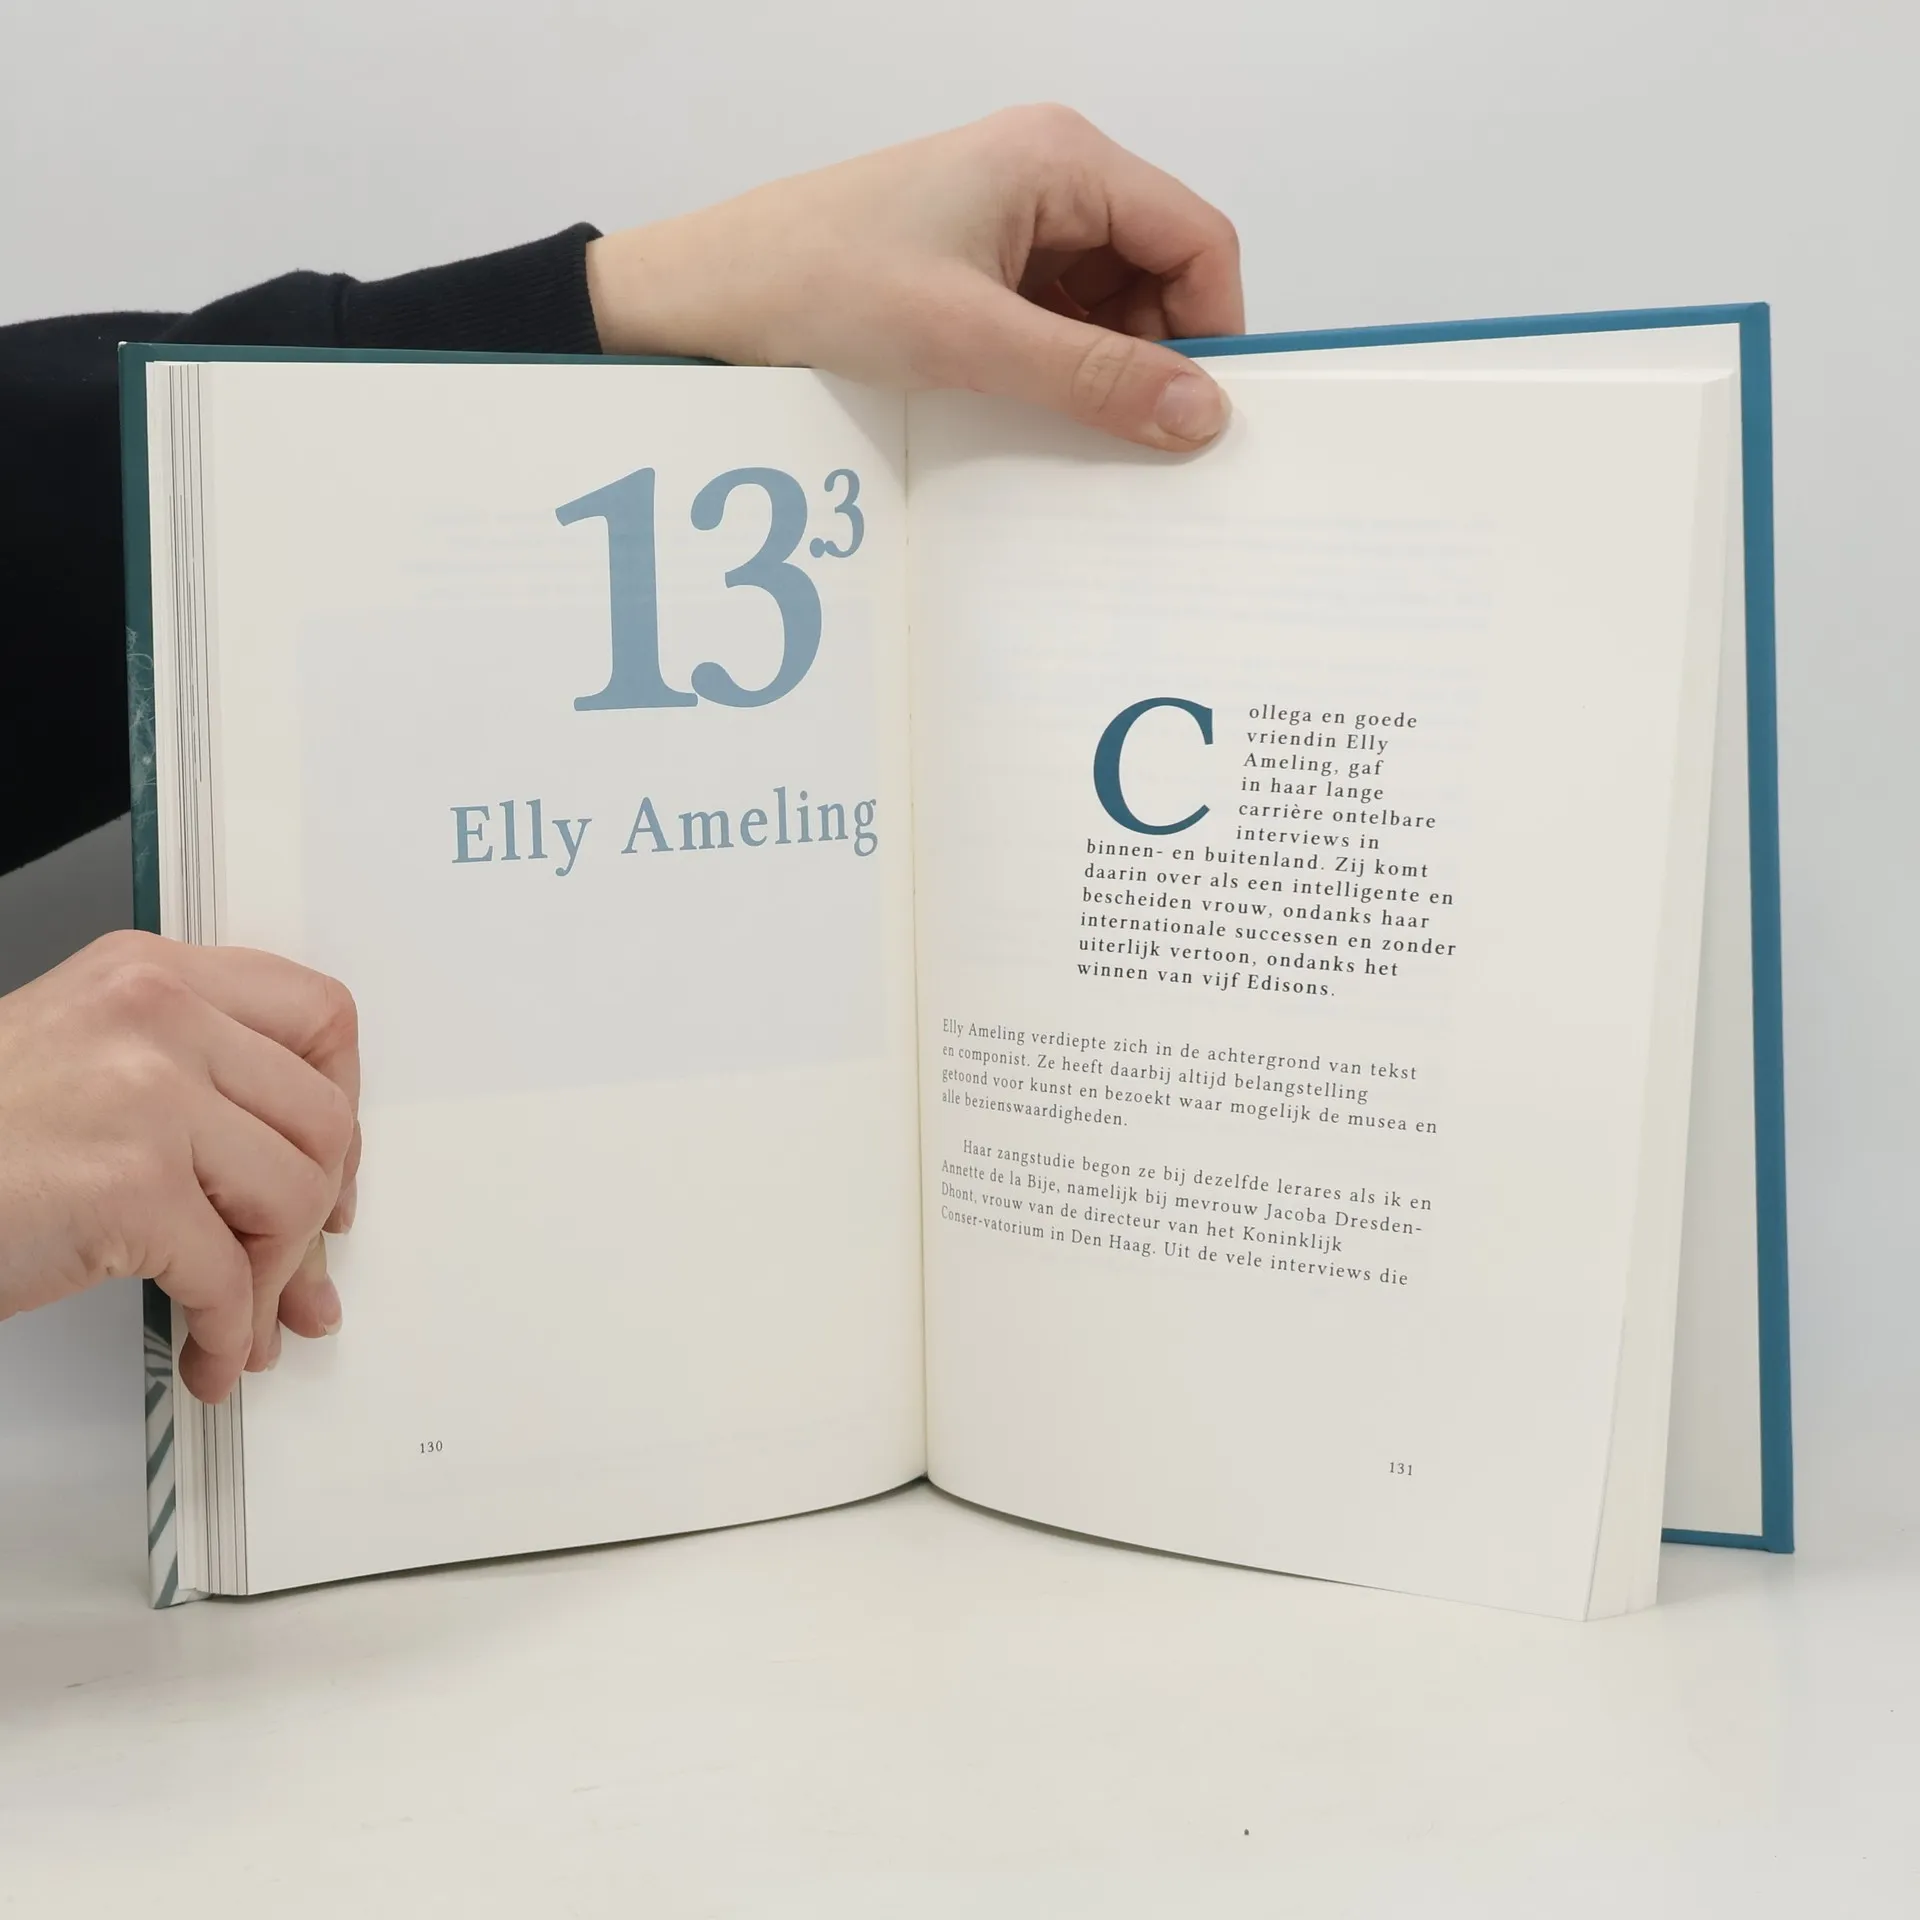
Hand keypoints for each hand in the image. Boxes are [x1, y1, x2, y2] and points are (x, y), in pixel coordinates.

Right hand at [0, 931, 359, 1402]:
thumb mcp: (86, 1059)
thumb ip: (197, 1087)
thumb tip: (316, 1195)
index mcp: (153, 975)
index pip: (319, 1017)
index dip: (341, 1102)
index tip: (329, 1164)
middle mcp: (159, 1016)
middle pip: (324, 1117)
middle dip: (318, 1211)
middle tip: (297, 1267)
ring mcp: (148, 1095)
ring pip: (295, 1194)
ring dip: (273, 1278)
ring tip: (241, 1319)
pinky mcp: (130, 1184)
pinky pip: (229, 1274)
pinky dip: (228, 1330)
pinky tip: (208, 1353)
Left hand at [585, 105, 1243, 451]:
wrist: (702, 298)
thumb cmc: (815, 284)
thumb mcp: (971, 341)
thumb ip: (1094, 379)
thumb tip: (1200, 412)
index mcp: (1059, 159)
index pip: (1196, 237)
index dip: (1214, 328)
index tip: (1202, 416)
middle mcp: (1047, 176)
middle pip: (1160, 272)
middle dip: (1157, 356)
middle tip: (1139, 441)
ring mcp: (1012, 220)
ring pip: (1110, 304)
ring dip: (1105, 369)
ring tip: (1072, 430)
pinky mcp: (978, 265)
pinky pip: (1056, 319)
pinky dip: (1061, 370)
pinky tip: (1035, 414)